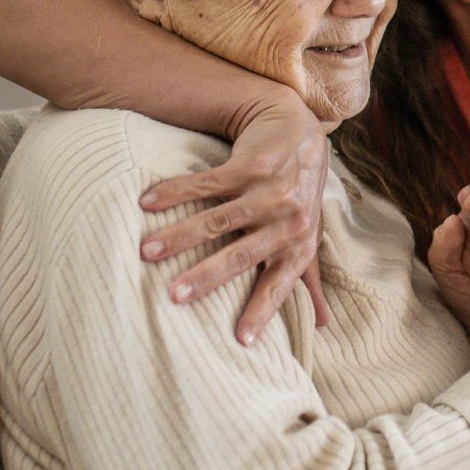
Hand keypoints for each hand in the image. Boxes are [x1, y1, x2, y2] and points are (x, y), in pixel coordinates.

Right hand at [138, 93, 328, 344]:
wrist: (298, 129)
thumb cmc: (299, 194)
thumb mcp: (308, 236)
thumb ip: (310, 279)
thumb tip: (324, 324)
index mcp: (299, 245)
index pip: (279, 284)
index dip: (261, 311)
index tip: (241, 341)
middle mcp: (288, 220)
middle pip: (242, 255)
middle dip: (206, 277)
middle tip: (174, 295)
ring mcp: (270, 191)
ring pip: (218, 220)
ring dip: (179, 236)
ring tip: (145, 251)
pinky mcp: (251, 165)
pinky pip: (207, 184)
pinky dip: (175, 193)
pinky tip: (146, 202)